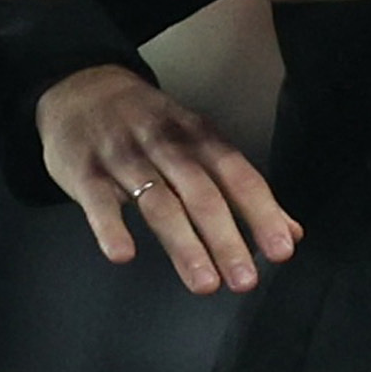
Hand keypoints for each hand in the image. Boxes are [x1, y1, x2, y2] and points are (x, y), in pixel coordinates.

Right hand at [37, 65, 302, 295]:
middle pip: (201, 192)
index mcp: (198, 137)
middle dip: (226, 238)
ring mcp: (123, 155)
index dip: (261, 212)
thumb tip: (290, 233)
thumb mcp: (196, 142)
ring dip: (184, 244)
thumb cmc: (148, 126)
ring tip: (205, 284)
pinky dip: (110, 226)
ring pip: (158, 200)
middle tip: (244, 280)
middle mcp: (165, 144)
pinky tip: (123, 255)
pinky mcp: (85, 170)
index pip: (237, 175)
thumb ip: (240, 188)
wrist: (80, 87)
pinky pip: (98, 199)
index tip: (280, 250)